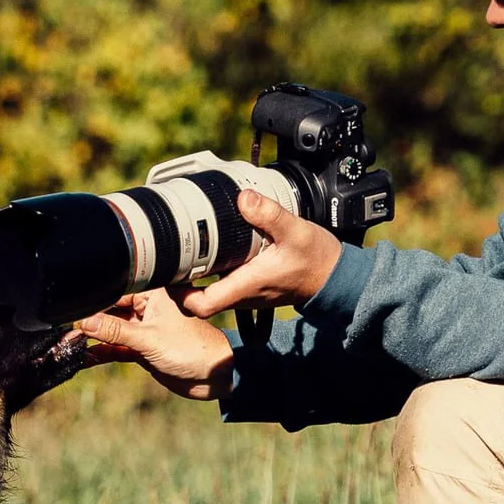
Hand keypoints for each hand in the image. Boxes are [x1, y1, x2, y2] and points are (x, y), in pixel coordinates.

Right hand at [76, 287, 233, 400]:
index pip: (112, 293)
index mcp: (152, 293)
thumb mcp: (149, 339)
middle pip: (108, 312)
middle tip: (63, 331)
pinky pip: (115, 348)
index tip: (68, 312)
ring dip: (91, 339)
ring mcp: (142, 329)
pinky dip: (100, 353)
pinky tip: (82, 357)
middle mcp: (146, 308)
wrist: (216, 377)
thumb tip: (84, 322)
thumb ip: (115, 331)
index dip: (90, 303)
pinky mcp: (141, 349)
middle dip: (87, 322)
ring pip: (109, 331)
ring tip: (66, 345)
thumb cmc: (194, 349)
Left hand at [181, 190, 341, 318]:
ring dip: (194, 277)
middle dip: (179, 283)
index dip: (177, 294)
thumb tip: (243, 197)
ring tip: (186, 248)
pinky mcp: (253, 285)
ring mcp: (247, 292)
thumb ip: (269, 214)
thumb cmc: (317, 259)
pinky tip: (212, 248)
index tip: (167, 273)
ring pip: (210, 292)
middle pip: (198, 300)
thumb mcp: (296, 231)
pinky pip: (224, 283)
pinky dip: (212, 270)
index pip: (201, 305)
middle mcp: (242, 294)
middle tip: (169, 255)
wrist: (336, 275)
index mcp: (246, 285)